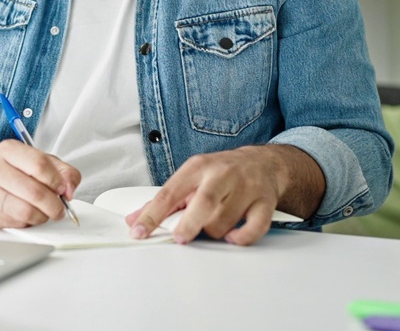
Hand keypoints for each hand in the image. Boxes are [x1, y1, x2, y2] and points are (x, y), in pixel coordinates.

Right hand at [0, 139, 80, 228]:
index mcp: (8, 150)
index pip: (40, 165)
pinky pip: (15, 223)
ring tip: (44, 213)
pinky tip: (26, 215)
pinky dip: (27, 223)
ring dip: (42, 217)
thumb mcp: (36, 159)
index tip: (63, 190)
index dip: (57, 181)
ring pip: (25, 211)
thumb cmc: (8, 169)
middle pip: (34, 192)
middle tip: (59, 209)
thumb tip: (70, 189)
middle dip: (54, 205)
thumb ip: (61, 170)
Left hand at [125, 146, 302, 245]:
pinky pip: (253, 228)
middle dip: (189, 225)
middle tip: (181, 238)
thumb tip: (134, 220)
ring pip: (224, 222)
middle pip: (204, 202)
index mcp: (197, 167)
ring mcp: (246, 188)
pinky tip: (233, 236)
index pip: (169, 192)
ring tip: (213, 225)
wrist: (263, 162)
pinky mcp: (265, 202)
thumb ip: (163, 201)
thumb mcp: (190, 177)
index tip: (139, 232)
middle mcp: (222, 174)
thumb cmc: (221, 172)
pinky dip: (241, 238)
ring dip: (214, 232)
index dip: (152, 215)